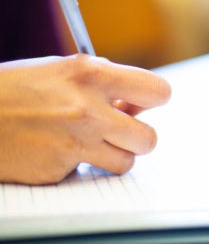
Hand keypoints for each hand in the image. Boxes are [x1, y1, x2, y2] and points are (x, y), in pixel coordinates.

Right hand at [0, 55, 170, 184]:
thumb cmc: (16, 89)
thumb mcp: (64, 70)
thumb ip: (105, 83)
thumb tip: (137, 102)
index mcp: (90, 73)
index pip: (157, 91)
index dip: (155, 99)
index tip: (143, 104)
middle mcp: (87, 107)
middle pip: (149, 138)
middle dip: (138, 137)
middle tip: (121, 131)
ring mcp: (74, 141)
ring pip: (126, 162)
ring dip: (114, 156)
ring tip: (93, 143)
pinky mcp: (58, 168)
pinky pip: (89, 173)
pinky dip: (80, 166)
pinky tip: (59, 150)